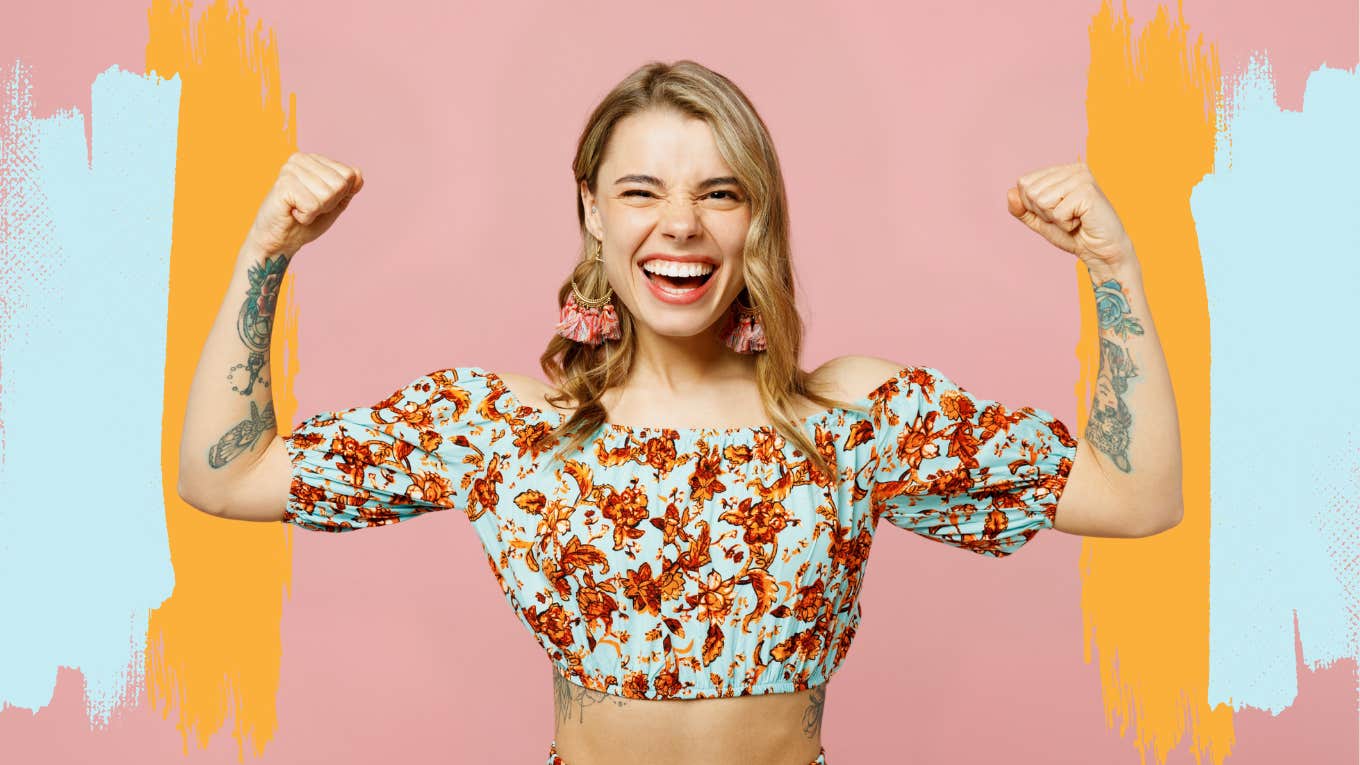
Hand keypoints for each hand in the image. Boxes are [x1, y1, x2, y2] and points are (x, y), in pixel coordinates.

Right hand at [246, 152, 363, 254]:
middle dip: (329, 203)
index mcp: (315, 160)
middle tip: (309, 207)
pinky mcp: (283, 184)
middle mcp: (302, 159)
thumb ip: (348, 189)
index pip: (350, 174)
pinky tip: (292, 213)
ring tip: (299, 209)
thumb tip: (359, 174)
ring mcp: (290, 169)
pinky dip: (306, 216)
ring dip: (317, 210)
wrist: (279, 240)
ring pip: (328, 195)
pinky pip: (313, 205)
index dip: (340, 196)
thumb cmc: (305, 223)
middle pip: (341, 184)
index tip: (320, 202)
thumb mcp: (334, 204)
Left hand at [1007, 162, 1134, 273]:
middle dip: (1043, 212)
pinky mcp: (1088, 191)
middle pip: (1030, 191)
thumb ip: (1022, 209)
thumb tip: (1009, 193)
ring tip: (1074, 219)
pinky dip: (1065, 224)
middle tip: (1066, 218)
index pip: (1024, 183)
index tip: (1054, 212)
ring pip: (1041, 200)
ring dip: (1054, 218)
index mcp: (1061, 171)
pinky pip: (1057, 212)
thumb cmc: (1073, 234)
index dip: (1032, 205)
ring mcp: (1082, 177)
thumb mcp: (1041, 221)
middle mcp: (1073, 169)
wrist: (1100, 252)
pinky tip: (1081, 222)